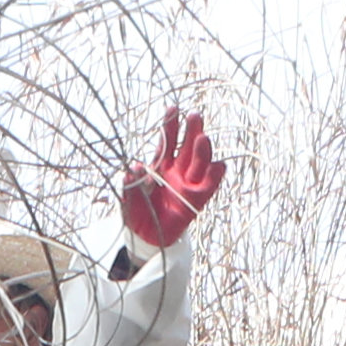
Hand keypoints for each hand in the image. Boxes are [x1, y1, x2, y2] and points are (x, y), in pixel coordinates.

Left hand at [117, 107, 224, 250]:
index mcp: (160, 166)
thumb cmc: (137, 214)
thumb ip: (130, 184)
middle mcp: (176, 171)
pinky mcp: (196, 200)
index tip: (173, 108)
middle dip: (191, 130)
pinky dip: (215, 175)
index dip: (170, 126)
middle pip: (187, 147)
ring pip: (200, 162)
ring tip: (203, 139)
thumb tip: (134, 167)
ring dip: (203, 150)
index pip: (166, 142)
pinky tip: (218, 165)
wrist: (146, 237)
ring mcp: (188, 184)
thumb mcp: (127, 198)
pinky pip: (209, 186)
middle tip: (195, 115)